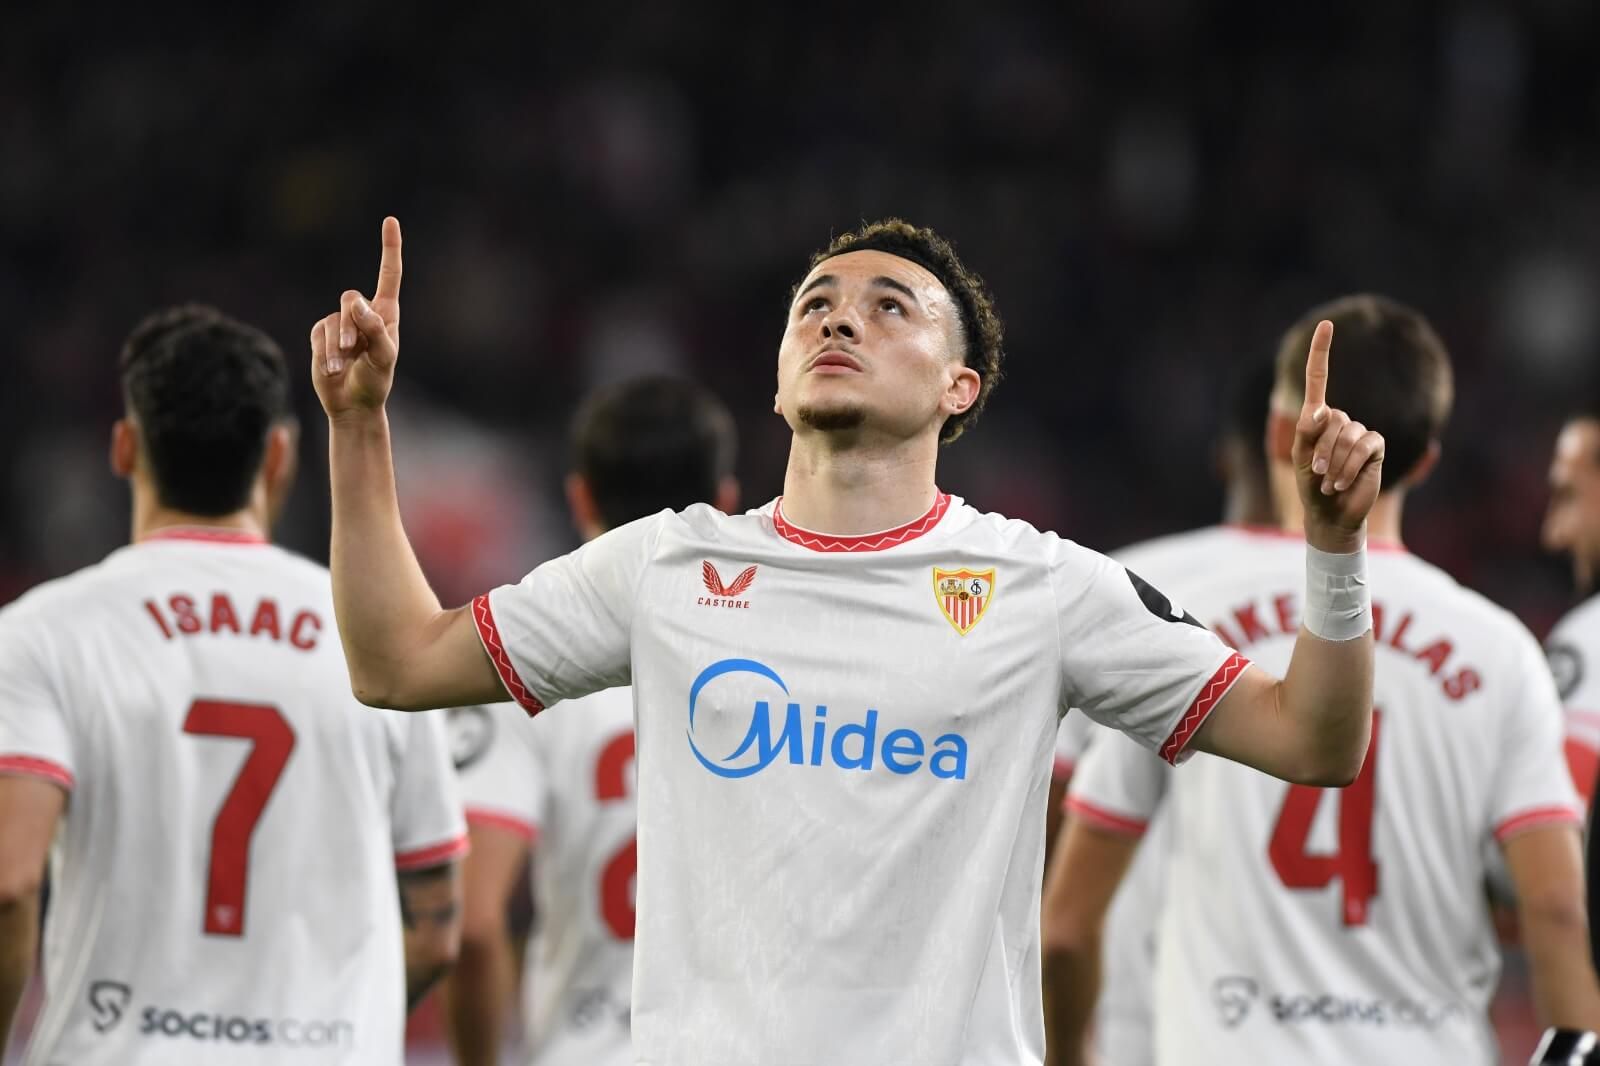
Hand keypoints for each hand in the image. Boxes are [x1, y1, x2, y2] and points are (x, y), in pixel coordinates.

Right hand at [311, 216, 402, 418]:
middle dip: (351, 324)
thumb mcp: (384, 358)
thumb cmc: (376, 381)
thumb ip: (375, 328)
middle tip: (355, 349)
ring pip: (333, 320)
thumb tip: (356, 303)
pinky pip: (319, 334)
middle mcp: (363, 313)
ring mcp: (340, 323)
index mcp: (386, 313)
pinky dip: (325, 352)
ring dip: (338, 346)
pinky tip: (332, 369)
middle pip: (350, 298)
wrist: (353, 404)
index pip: (389, 274)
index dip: (389, 248)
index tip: (390, 220)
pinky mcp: (321, 335)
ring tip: (344, 365)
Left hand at [1292, 320, 1384, 552]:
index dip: (1322, 352)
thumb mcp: (1299, 456)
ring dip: (1334, 464)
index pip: (1319, 379)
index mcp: (1318, 418)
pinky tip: (1343, 483)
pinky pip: (1363, 447)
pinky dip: (1349, 468)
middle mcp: (1341, 420)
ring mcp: (1360, 432)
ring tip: (1330, 482)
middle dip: (1320, 450)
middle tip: (1317, 474)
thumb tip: (1323, 409)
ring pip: (1347, 435)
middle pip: (1331, 420)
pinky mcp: (1376, 447)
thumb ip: (1306, 431)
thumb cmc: (1311, 484)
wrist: (1330, 513)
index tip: (1326, 325)